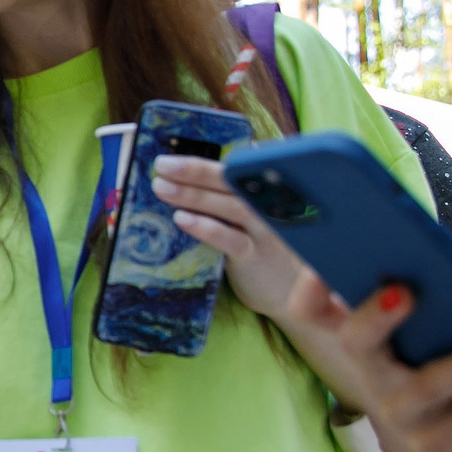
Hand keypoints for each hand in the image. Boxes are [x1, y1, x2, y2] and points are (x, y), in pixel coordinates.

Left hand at [151, 153, 306, 316]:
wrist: (289, 291)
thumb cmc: (262, 250)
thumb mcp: (250, 220)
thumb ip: (232, 197)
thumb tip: (203, 174)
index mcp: (262, 193)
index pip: (230, 172)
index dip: (200, 165)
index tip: (169, 160)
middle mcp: (266, 206)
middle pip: (230, 182)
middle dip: (195, 171)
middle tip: (162, 165)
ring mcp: (263, 231)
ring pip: (230, 207)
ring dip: (194, 195)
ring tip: (162, 187)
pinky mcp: (256, 256)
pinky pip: (230, 239)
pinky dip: (206, 227)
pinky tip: (181, 219)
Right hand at [283, 273, 451, 451]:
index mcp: (368, 336)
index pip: (314, 312)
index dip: (310, 288)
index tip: (324, 262)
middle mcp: (372, 373)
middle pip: (353, 343)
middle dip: (374, 316)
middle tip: (403, 291)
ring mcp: (401, 413)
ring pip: (424, 387)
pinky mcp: (438, 444)